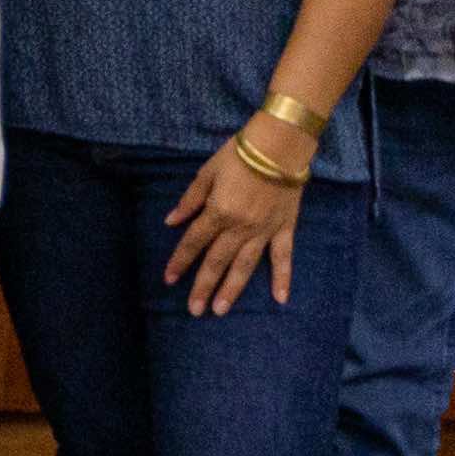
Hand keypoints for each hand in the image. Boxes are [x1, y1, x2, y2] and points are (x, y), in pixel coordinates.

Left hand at [161, 134, 309, 315]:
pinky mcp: (285, 228)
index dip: (180, 261)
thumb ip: (190, 200)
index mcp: (218, 212)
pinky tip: (280, 299)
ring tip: (220, 309)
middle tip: (194, 310)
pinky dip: (283, 278)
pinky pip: (284, 257)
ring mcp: (264, 230)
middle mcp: (240, 227)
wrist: (280, 145)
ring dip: (232, 289)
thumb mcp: (207, 173)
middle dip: (203, 286)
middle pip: (217, 261)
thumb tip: (171, 221)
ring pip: (245, 265)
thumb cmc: (239, 154)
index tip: (169, 279)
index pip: (193, 242)